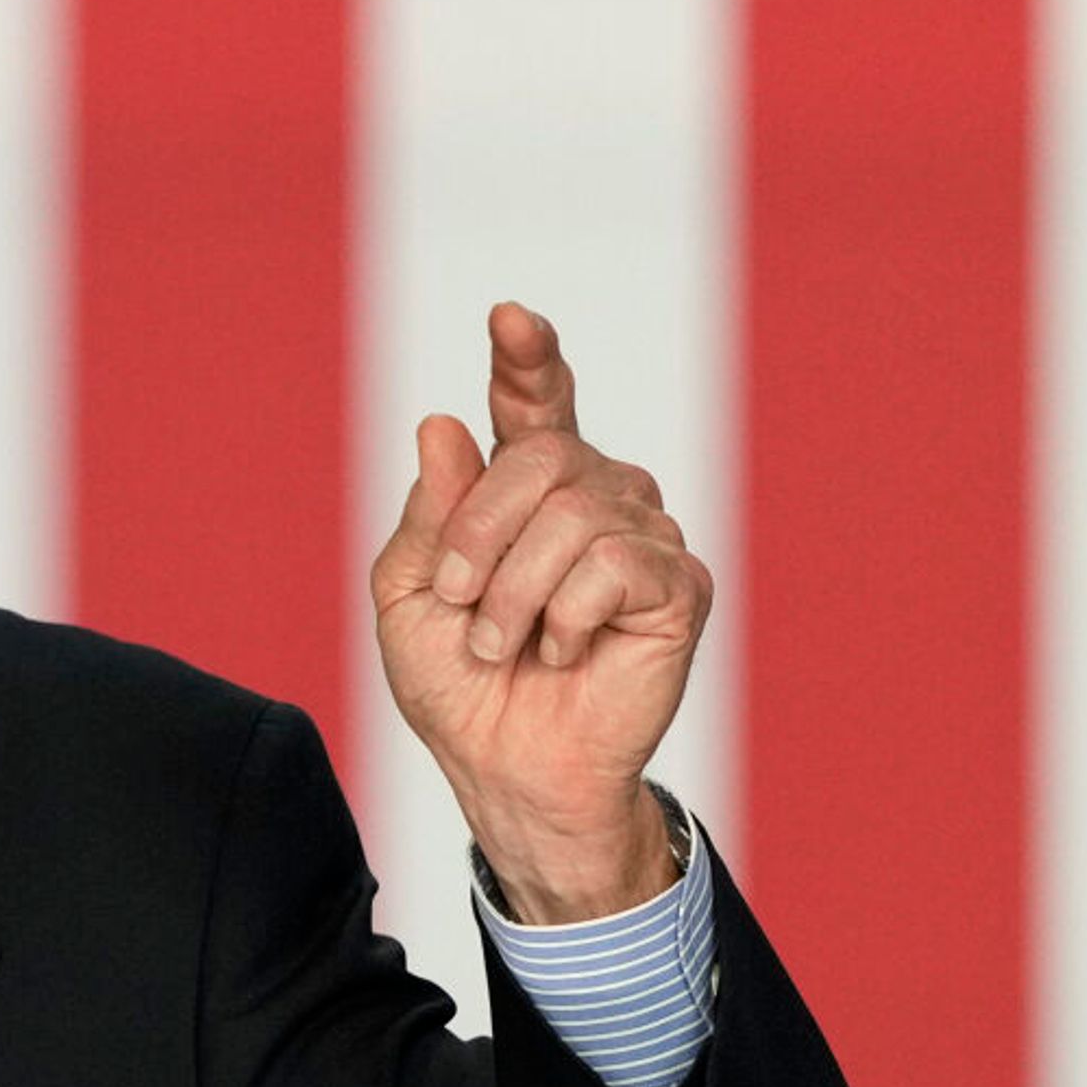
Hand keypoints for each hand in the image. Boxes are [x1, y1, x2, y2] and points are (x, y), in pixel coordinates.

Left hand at [369, 303, 710, 922]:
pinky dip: (565, 618)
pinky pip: (613, 563)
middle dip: (477, 534)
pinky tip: (564, 653)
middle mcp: (593, 496)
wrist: (503, 767)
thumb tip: (442, 423)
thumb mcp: (409, 594)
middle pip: (540, 456)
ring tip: (507, 645)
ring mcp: (642, 535)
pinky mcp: (677, 586)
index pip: (534, 404)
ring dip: (513, 593)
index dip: (527, 359)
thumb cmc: (458, 682)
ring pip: (573, 513)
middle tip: (459, 604)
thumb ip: (428, 514)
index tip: (509, 318)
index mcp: (527, 489)